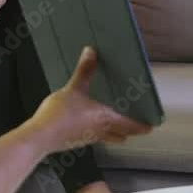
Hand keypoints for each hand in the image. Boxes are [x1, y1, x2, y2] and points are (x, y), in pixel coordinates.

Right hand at [30, 47, 152, 152]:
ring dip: (116, 131)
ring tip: (117, 123)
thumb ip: (84, 70)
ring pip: (110, 137)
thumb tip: (91, 52)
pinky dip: (99, 131)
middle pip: (123, 133)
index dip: (143, 125)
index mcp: (105, 118)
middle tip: (137, 125)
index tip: (151, 125)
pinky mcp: (77, 140)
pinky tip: (90, 122)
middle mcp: (100, 131)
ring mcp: (89, 138)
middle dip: (131, 129)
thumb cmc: (59, 116)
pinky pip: (95, 137)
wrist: (40, 137)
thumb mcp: (73, 88)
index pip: (131, 125)